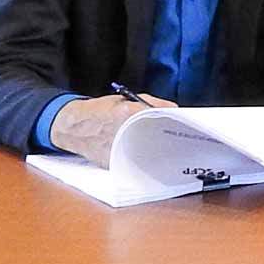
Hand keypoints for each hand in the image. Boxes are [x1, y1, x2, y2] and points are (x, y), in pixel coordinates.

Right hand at [49, 92, 175, 166]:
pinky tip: (154, 156)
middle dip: (171, 138)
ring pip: (150, 153)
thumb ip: (154, 103)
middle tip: (186, 139)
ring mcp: (118, 150)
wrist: (74, 127)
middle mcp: (123, 132)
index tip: (188, 125)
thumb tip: (177, 111)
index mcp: (127, 113)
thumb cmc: (102, 111)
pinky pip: (137, 163)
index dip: (176, 122)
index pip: (160, 118)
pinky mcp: (114, 164)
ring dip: (161, 151)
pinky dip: (146, 159)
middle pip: (158, 138)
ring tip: (171, 148)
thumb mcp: (128, 99)